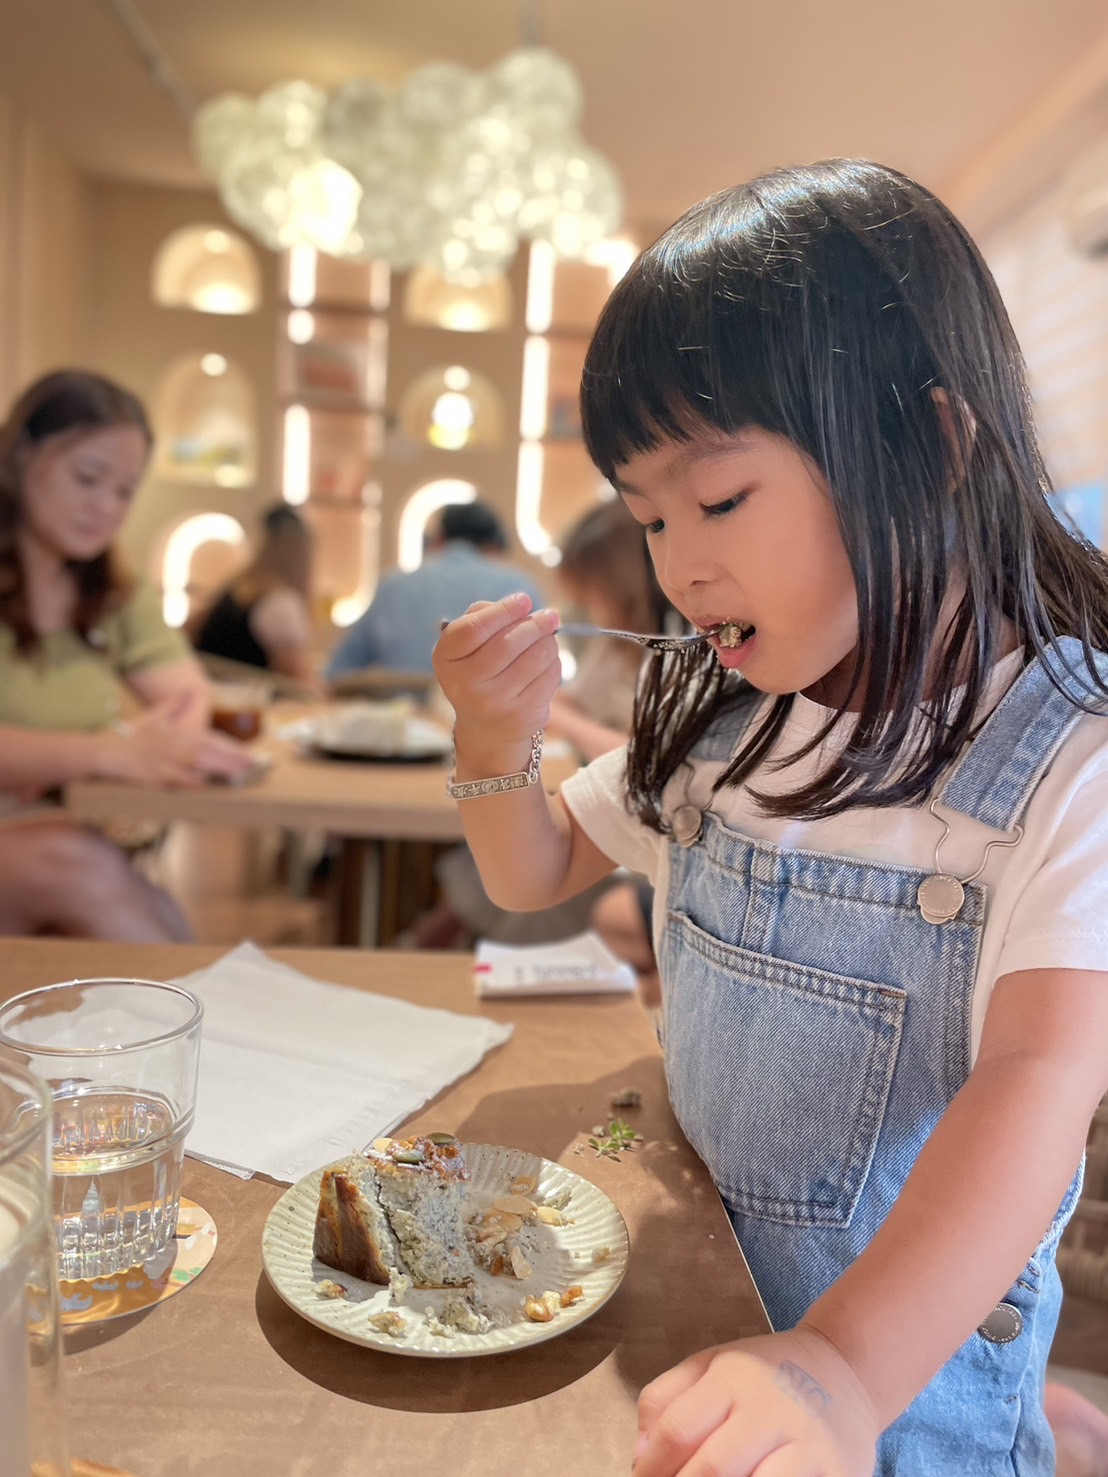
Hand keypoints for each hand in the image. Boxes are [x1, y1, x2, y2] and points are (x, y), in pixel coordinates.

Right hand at [99, 694, 258, 787]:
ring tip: (239, 775)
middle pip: (209, 753)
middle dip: (233, 760)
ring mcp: (165, 762)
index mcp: (178, 734)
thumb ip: (176, 705)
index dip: (232, 748)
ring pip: (197, 765)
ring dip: (218, 769)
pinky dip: (189, 780)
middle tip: (254, 766)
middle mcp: (175, 746)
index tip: (250, 755)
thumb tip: (192, 691)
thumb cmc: (132, 736)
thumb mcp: (155, 717)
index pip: (211, 740)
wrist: (104, 751)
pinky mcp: (153, 776)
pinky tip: (204, 783)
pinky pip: (175, 779)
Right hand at [433, 594, 561, 777]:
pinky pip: (549, 676)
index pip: (474, 629)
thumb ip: (484, 616)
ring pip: (535, 657)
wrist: (487, 728)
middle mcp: (465, 684)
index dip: (503, 611)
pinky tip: (547, 661)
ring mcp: (494, 703)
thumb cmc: (479, 672)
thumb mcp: (467, 646)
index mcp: (447, 659)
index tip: (524, 600)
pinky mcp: (522, 714)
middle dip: (534, 624)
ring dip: (548, 642)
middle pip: (508, 643)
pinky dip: (553, 662)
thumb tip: (522, 605)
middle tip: (550, 616)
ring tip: (548, 637)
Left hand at [633, 1326, 878, 1476]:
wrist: (844, 1368)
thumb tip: (640, 1454)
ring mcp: (806, 1442)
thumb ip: (664, 1399)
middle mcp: (770, 1407)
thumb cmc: (766, 1374)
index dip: (651, 1467)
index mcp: (732, 1377)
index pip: (677, 1429)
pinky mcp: (835, 1470)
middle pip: (712, 1468)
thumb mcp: (711, 1363)